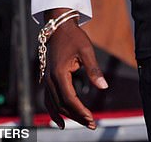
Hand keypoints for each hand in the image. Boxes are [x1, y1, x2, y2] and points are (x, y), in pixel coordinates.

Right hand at [42, 11, 107, 129]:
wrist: (59, 27)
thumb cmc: (74, 37)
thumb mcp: (87, 50)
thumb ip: (94, 69)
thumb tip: (104, 87)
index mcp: (59, 74)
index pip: (69, 99)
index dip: (80, 111)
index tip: (92, 119)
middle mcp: (50, 80)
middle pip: (61, 105)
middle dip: (76, 116)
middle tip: (91, 124)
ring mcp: (46, 80)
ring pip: (54, 105)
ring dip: (67, 116)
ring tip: (81, 123)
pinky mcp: (47, 79)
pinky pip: (48, 100)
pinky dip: (54, 112)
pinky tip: (61, 120)